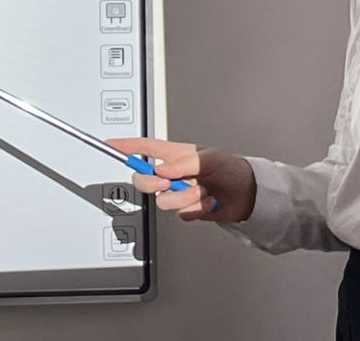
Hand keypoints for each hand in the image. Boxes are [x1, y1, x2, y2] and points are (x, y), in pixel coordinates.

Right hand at [107, 137, 256, 223]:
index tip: (110, 145)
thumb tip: (161, 170)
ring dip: (184, 198)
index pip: (143, 148)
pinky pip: (182, 214)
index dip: (125, 146)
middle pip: (144, 180)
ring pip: (163, 201)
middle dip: (153, 183)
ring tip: (202, 192)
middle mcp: (173, 174)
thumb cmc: (231, 168)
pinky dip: (197, 209)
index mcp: (174, 155)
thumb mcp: (208, 159)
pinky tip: (209, 202)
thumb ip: (183, 163)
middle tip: (167, 183)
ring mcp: (180, 192)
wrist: (249, 194)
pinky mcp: (188, 209)